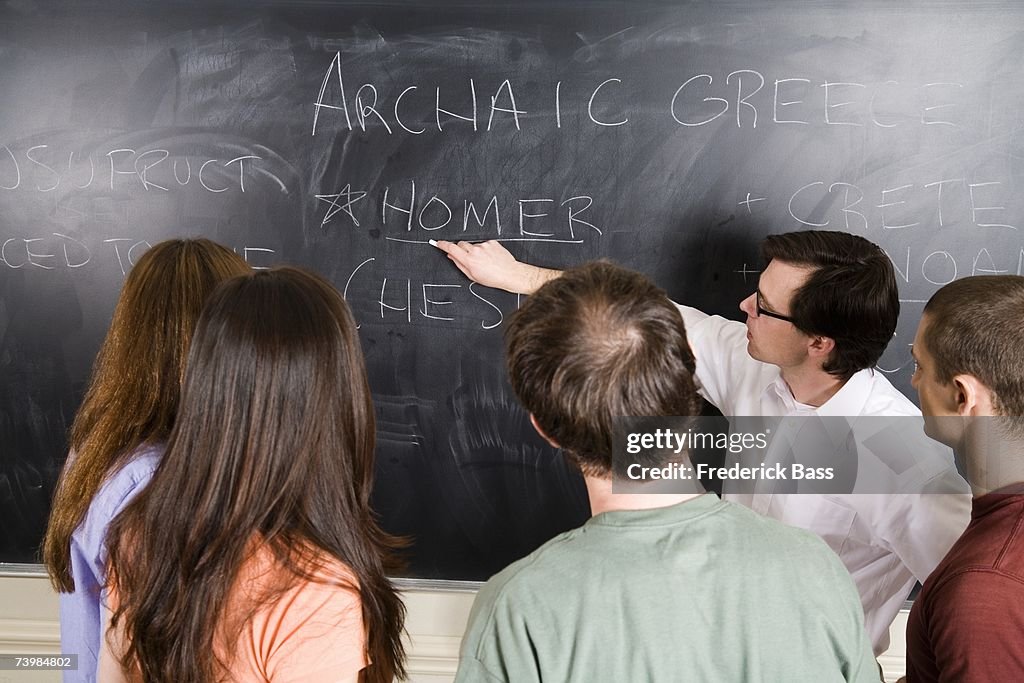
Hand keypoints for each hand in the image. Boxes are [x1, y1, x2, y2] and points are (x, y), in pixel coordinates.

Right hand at [432, 240, 560, 293]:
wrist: (510, 274)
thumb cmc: (492, 278)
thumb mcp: (472, 276)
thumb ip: (459, 264)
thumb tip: (451, 256)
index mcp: (469, 260)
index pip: (451, 248)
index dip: (442, 245)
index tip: (437, 242)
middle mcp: (476, 250)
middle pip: (461, 244)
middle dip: (461, 249)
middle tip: (468, 259)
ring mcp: (484, 245)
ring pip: (473, 245)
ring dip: (475, 251)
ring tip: (484, 261)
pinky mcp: (492, 242)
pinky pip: (483, 244)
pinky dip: (484, 249)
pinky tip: (490, 257)